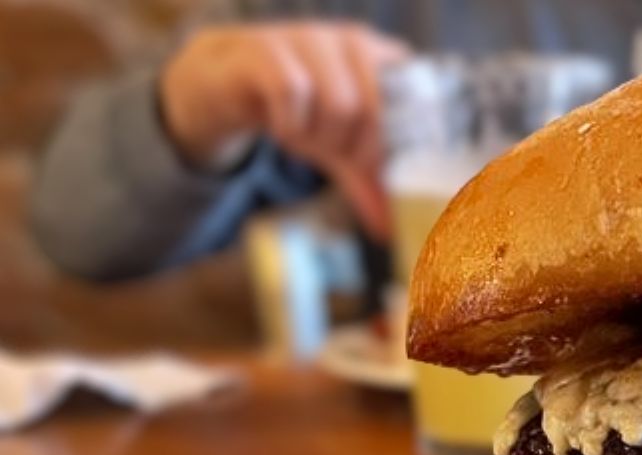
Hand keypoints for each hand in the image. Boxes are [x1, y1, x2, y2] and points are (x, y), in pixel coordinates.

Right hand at [160, 22, 406, 239]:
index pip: (411, 94)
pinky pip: (291, 90)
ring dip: (319, 137)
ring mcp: (308, 39)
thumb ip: (367, 181)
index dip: (397, 140)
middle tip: (334, 154)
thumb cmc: (300, 109)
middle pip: (372, 108)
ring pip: (336, 102)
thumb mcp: (338, 149)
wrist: (229, 84)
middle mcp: (349, 42)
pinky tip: (283, 129)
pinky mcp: (266, 48)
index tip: (374, 163)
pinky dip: (289, 124)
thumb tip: (389, 227)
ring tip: (304, 138)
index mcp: (380, 59)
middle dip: (355, 148)